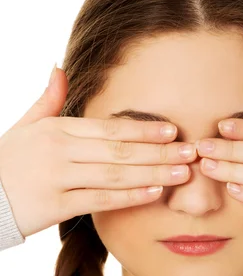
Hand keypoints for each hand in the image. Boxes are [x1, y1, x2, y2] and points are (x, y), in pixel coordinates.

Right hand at [0, 67, 193, 238]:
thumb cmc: (7, 160)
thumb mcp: (25, 126)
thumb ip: (47, 100)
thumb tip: (58, 68)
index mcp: (57, 129)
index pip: (109, 128)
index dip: (143, 129)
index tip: (172, 130)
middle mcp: (60, 151)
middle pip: (119, 150)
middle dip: (158, 152)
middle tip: (190, 152)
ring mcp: (58, 179)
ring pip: (115, 175)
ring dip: (152, 174)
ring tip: (181, 173)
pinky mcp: (55, 207)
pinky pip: (99, 201)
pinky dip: (128, 197)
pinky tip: (154, 193)